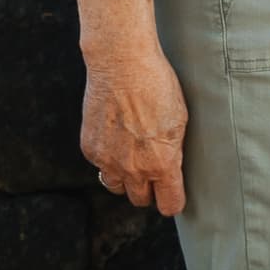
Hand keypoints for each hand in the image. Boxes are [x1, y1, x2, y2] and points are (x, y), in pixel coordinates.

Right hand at [78, 36, 189, 213]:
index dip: (172, 201)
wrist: (121, 64)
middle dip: (148, 190)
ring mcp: (108, 160)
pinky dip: (107, 157)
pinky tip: (115, 136)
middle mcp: (133, 168)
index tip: (172, 195)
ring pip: (116, 187)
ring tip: (131, 155)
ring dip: (125, 178)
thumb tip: (172, 167)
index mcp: (161, 164)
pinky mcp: (90, 149)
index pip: (169, 205)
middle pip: (140, 200)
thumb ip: (174, 151)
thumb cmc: (156, 85)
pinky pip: (100, 165)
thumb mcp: (179, 120)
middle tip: (152, 171)